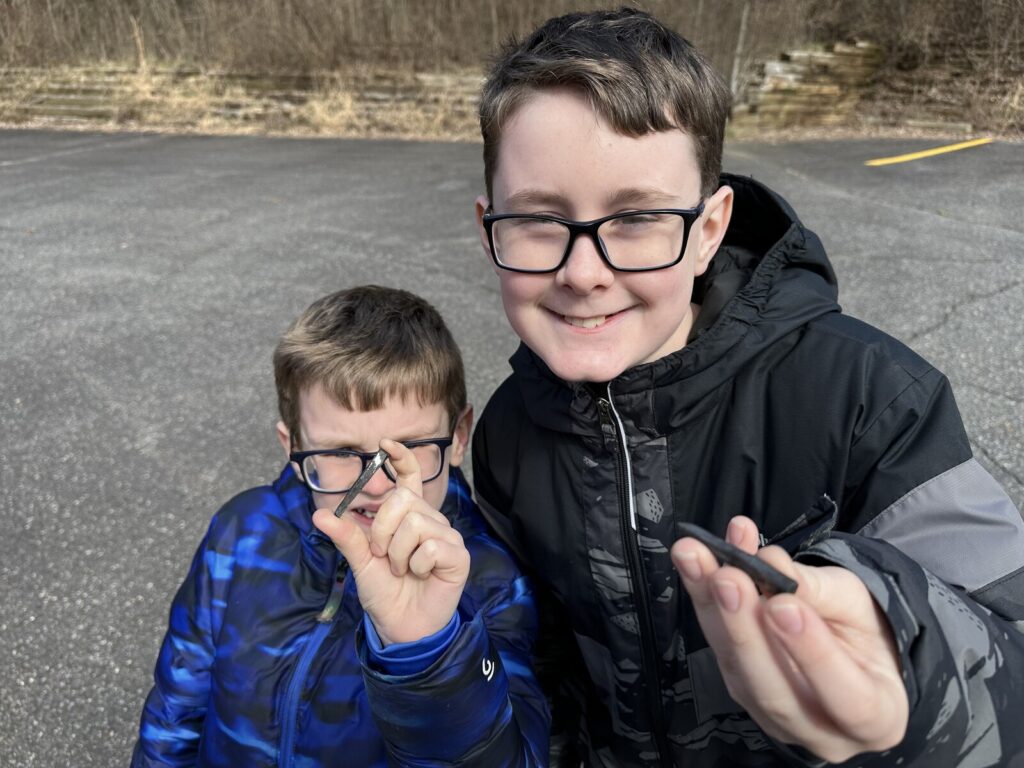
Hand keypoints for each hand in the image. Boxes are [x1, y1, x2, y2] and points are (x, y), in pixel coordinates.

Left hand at [312, 438, 468, 645]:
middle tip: (382, 556)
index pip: (409, 477)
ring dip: (397, 553)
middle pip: (403, 500)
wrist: (401, 626)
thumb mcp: (360, 562)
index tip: (385, 443)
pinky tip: (420, 576)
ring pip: (415, 523)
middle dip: (382, 531)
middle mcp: (429, 520)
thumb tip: (320, 515)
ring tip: (402, 570)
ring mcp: (446, 536)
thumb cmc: (385, 591)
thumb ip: (346, 536)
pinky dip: (416, 565)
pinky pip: (430, 546)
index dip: (401, 457)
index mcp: (407, 516)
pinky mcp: (457, 555)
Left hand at [671, 516, 907, 763]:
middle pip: (774, 692)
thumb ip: (818, 590)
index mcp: (876, 719)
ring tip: (696, 557)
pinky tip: (696, 560)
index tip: (784, 604)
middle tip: (726, 577)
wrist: (844, 641)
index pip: (847, 699)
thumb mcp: (857, 603)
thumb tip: (770, 564)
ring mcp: (770, 715)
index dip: (813, 654)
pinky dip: (703, 597)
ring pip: (735, 667)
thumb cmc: (862, 629)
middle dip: (744, 630)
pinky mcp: (737, 687)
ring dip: (711, 606)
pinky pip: (716, 644)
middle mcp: (820, 730)